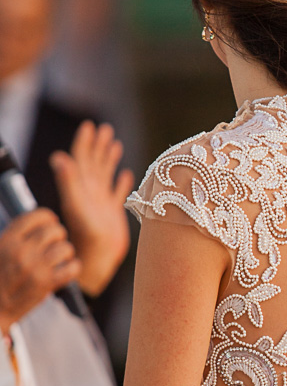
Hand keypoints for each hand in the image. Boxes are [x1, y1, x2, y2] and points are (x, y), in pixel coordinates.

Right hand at [0, 208, 80, 332]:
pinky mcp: (46, 283)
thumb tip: (39, 222)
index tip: (52, 222)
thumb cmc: (0, 278)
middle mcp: (22, 251)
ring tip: (61, 258)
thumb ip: (17, 236)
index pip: (36, 216)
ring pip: (66, 248)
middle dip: (59, 236)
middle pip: (55, 230)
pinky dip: (74, 268)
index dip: (48, 218)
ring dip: (67, 253)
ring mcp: (35, 267)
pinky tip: (68, 269)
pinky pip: (72, 268)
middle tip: (56, 243)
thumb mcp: (1, 250)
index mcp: (8, 240)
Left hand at [50, 121, 133, 296]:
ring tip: (115, 143)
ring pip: (105, 174)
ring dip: (109, 158)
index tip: (90, 126)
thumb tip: (59, 157)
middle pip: (93, 162)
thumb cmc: (86, 236)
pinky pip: (118, 193)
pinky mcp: (113, 213)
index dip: (85, 142)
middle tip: (105, 129)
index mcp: (81, 187)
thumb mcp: (77, 206)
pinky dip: (122, 183)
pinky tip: (127, 174)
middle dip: (99, 145)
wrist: (98, 260)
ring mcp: (101, 202)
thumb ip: (68, 182)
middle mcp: (90, 192)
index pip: (81, 158)